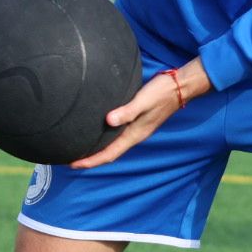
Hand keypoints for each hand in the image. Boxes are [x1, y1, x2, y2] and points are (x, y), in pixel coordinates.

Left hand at [70, 72, 185, 169]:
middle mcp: (135, 135)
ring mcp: (137, 128)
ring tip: (82, 149)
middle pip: (110, 153)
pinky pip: (118, 135)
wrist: (180, 86)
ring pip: (114, 145)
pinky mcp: (138, 120)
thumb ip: (127, 111)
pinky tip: (100, 132)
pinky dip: (106, 138)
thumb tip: (108, 120)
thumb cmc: (162, 92)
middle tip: (71, 160)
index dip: (91, 161)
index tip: (74, 164)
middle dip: (92, 158)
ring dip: (98, 149)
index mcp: (135, 134)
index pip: (109, 154)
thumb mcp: (143, 101)